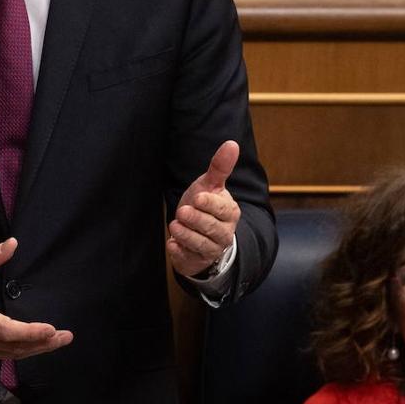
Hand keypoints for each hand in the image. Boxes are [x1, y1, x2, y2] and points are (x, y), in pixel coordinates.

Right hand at [0, 238, 72, 360]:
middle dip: (44, 344)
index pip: (10, 332)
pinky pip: (1, 356)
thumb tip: (12, 243)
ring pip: (10, 354)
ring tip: (56, 341)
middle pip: (16, 348)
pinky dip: (20, 352)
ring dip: (35, 350)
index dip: (33, 333)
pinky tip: (33, 347)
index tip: (52, 329)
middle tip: (66, 337)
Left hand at [167, 141, 241, 278]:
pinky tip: (172, 244)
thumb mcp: (210, 185)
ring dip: (187, 235)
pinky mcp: (196, 260)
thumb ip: (220, 167)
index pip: (222, 209)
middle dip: (196, 220)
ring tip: (175, 225)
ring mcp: (211, 249)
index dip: (210, 204)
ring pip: (200, 244)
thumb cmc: (205, 206)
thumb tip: (232, 143)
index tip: (198, 197)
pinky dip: (179, 251)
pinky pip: (188, 258)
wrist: (199, 233)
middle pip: (212, 228)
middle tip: (182, 211)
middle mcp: (224, 233)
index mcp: (230, 213)